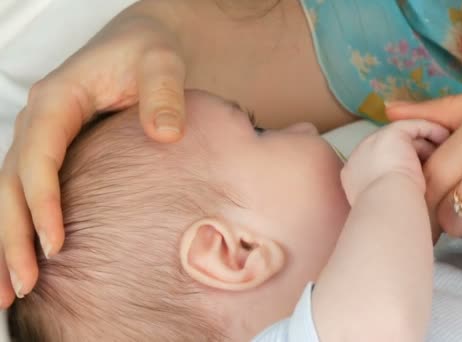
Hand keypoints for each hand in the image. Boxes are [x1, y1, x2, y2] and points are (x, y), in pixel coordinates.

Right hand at [0, 7, 188, 303]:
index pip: (38, 158)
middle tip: (23, 285)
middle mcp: (38, 122)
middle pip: (10, 184)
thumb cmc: (147, 51)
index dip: (41, 203)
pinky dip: (20, 226)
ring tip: (9, 291)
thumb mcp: (161, 62)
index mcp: (57, 100)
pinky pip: (26, 192)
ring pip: (9, 195)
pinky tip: (23, 260)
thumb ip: (163, 93)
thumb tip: (166, 134)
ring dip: (6, 241)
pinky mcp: (54, 152)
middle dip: (12, 236)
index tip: (54, 245)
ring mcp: (41, 138)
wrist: (140, 44)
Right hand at [341, 120, 448, 204]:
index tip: (423, 175)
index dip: (401, 166)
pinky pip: (413, 127)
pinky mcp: (389, 134)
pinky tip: (446, 137)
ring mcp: (373, 142)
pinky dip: (431, 130)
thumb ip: (392, 194)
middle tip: (438, 160)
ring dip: (425, 143)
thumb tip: (409, 198)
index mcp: (354, 176)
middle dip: (414, 153)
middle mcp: (360, 156)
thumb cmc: (389, 216)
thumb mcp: (386, 205)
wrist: (387, 206)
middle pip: (391, 148)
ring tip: (446, 151)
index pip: (380, 164)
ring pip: (403, 137)